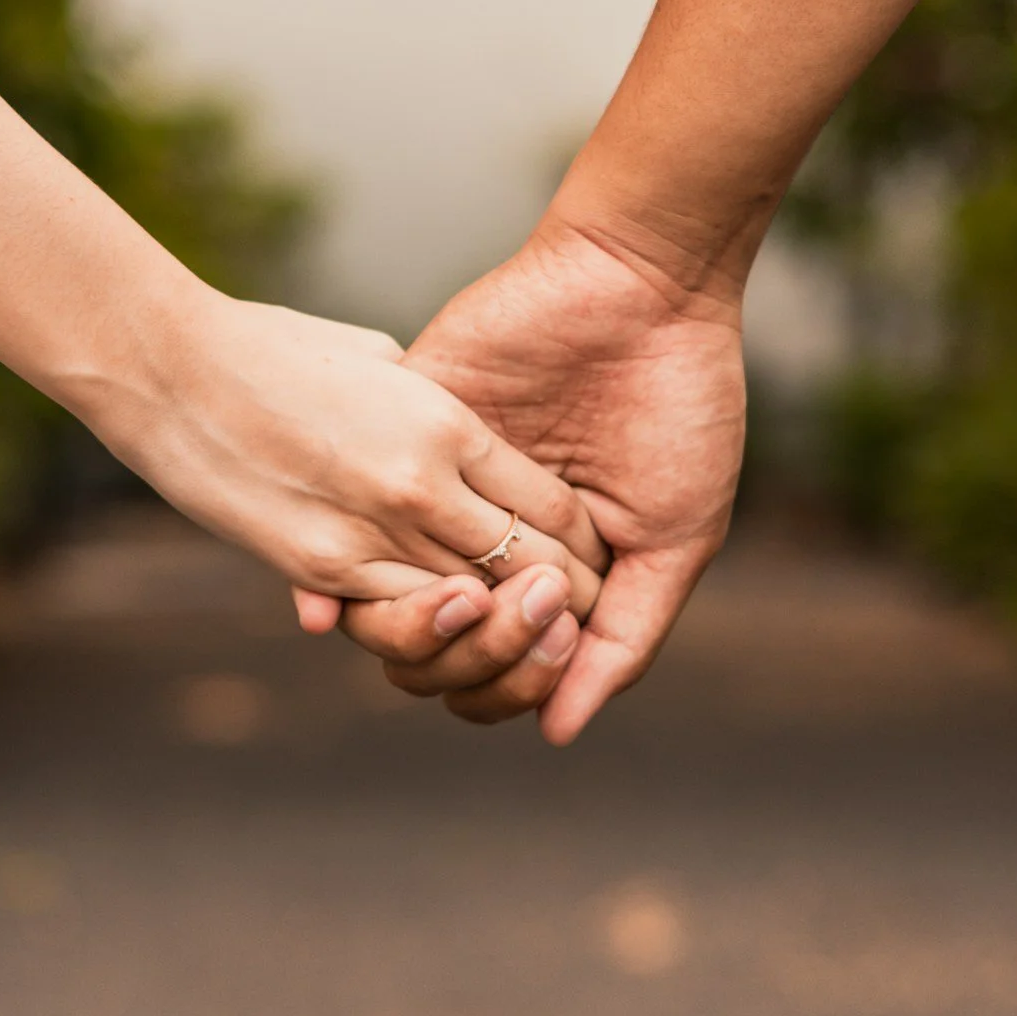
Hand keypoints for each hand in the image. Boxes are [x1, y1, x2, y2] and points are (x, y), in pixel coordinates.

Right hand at [135, 294, 607, 609]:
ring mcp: (370, 532)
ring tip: (533, 643)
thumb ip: (431, 404)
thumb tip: (464, 436)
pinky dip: (431, 630)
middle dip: (563, 598)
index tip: (589, 559)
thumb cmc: (272, 347)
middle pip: (527, 565)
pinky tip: (449, 634)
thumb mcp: (377, 359)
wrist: (169, 367)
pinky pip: (397, 619)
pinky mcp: (318, 569)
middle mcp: (421, 484)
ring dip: (507, 628)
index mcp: (447, 421)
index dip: (580, 543)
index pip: (549, 504)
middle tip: (580, 619)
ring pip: (471, 606)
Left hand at [300, 219, 745, 738]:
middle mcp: (483, 540)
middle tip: (521, 617)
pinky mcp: (400, 433)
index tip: (554, 652)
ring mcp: (436, 489)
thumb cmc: (678, 405)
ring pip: (385, 598)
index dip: (515, 683)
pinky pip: (348, 516)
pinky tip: (344, 591)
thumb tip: (558, 730)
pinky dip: (339, 570)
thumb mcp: (674, 537)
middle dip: (472, 661)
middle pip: (434, 649)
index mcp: (547, 570)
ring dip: (418, 625)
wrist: (641, 285)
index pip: (500, 667)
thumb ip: (622, 639)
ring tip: (473, 594)